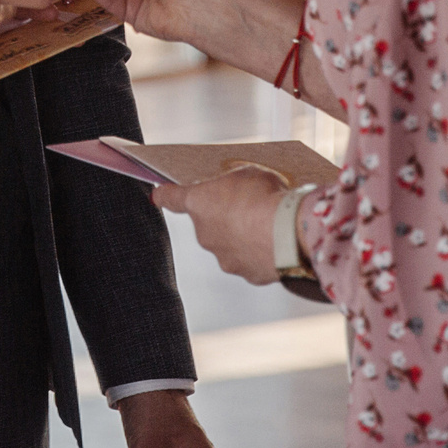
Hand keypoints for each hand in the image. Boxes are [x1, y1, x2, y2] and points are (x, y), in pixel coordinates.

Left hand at [156, 166, 290, 286]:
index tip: (159, 195)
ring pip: (229, 244)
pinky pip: (249, 260)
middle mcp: (204, 234)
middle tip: (250, 206)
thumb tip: (239, 191)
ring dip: (243, 235)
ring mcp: (223, 257)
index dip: (165, 195)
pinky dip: (259, 252)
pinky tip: (275, 242)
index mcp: (199, 203)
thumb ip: (235, 183)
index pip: (172, 198)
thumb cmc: (266, 197)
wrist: (288, 233)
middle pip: (209, 222)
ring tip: (268, 225)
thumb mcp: (248, 174)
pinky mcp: (245, 273)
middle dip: (225, 215)